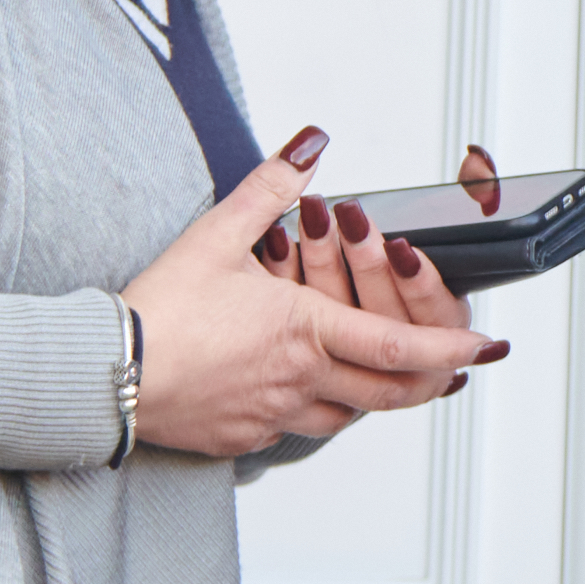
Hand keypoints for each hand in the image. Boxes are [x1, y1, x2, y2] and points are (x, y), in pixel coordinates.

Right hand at [125, 134, 497, 455]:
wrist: (102, 373)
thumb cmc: (157, 309)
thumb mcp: (216, 234)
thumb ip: (270, 186)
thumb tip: (310, 145)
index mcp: (304, 330)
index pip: (398, 346)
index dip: (447, 348)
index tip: (482, 347)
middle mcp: (298, 379)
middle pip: (385, 393)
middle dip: (424, 382)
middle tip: (447, 371)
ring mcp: (271, 414)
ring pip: (342, 417)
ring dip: (366, 398)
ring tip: (376, 378)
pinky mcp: (241, 438)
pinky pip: (292, 431)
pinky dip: (310, 411)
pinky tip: (300, 394)